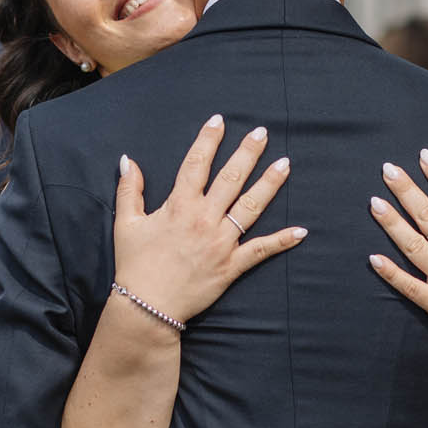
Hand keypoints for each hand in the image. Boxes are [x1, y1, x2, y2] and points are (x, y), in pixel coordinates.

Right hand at [113, 114, 306, 326]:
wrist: (146, 307)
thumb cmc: (135, 265)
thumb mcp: (126, 223)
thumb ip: (129, 190)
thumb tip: (128, 161)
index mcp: (179, 206)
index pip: (196, 164)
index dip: (208, 140)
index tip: (219, 120)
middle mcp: (204, 219)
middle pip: (230, 178)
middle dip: (247, 152)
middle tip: (262, 133)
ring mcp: (221, 242)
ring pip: (250, 207)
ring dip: (269, 184)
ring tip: (285, 164)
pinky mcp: (232, 266)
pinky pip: (261, 251)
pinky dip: (281, 241)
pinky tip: (301, 230)